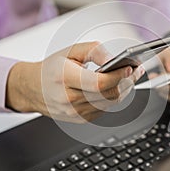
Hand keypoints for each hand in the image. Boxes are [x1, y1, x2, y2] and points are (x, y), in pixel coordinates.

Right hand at [6, 41, 143, 122]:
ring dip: (123, 90)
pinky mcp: (80, 119)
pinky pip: (104, 109)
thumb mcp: (71, 51)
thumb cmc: (51, 68)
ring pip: (110, 104)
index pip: (99, 83)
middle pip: (109, 95)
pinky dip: (113, 98)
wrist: (33, 88)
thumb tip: (114, 59)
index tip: (131, 67)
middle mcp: (69, 99)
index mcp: (64, 78)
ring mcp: (74, 113)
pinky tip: (116, 87)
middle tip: (136, 71)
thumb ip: (94, 51)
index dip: (118, 76)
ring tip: (129, 78)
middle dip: (127, 82)